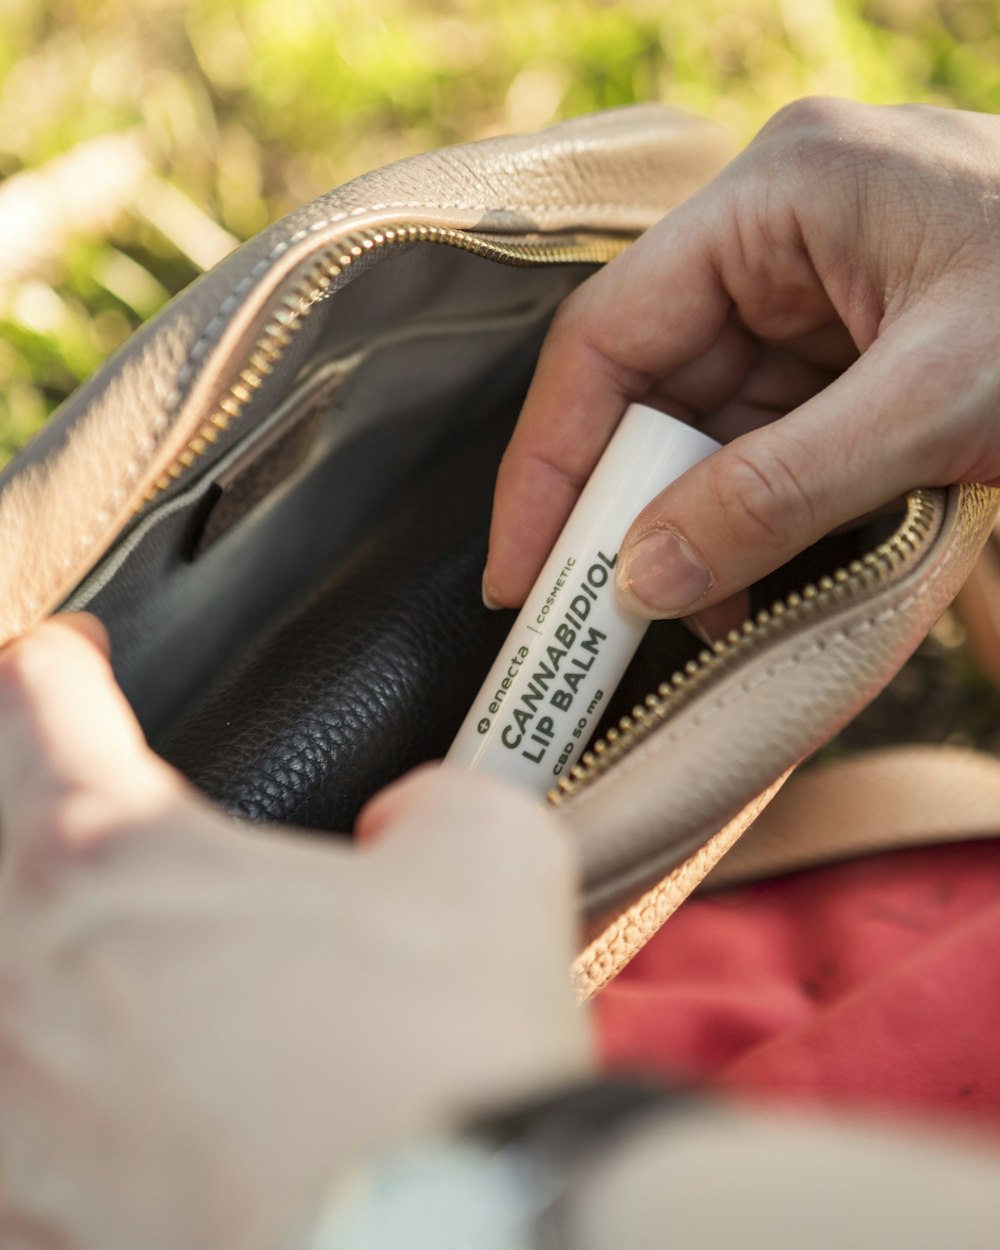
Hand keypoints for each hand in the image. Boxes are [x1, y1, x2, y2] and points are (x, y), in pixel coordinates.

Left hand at [0, 617, 587, 1249]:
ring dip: (13, 925)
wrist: (455, 1248)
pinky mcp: (38, 1219)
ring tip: (50, 919)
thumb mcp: (489, 855)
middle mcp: (32, 977)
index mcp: (118, 857)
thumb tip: (408, 820)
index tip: (74, 657)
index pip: (40, 702)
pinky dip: (23, 1086)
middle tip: (44, 778)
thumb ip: (437, 799)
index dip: (58, 658)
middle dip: (7, 781)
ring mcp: (19, 1112)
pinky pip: (4, 1134)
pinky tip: (55, 1082)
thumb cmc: (450, 1056)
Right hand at [485, 98, 999, 633]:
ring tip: (689, 618)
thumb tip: (643, 580)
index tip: (520, 570)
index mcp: (782, 194)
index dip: (551, 460)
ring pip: (702, 424)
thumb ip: (781, 493)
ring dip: (689, 525)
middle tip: (594, 618)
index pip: (612, 333)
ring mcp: (815, 291)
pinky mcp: (849, 349)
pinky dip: (747, 517)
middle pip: (649, 385)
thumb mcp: (939, 403)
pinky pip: (762, 440)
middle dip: (624, 508)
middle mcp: (780, 234)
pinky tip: (747, 580)